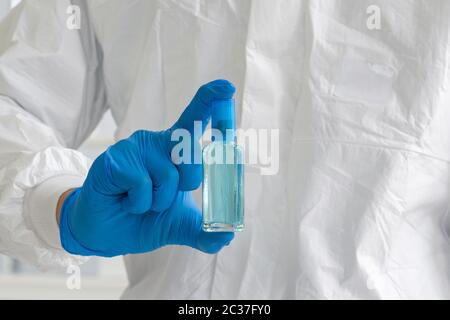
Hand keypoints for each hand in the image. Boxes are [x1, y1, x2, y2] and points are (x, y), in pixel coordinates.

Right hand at [58, 80, 235, 256]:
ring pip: (169, 177)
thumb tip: (228, 236)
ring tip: (140, 200)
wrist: (106, 232)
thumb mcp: (178, 224)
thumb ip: (204, 230)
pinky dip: (139, 205)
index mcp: (174, 149)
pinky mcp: (114, 160)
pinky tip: (125, 200)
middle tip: (162, 196)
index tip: (227, 87)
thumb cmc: (143, 218)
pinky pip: (144, 187)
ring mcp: (134, 148)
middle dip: (187, 184)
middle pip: (192, 153)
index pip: (194, 119)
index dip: (210, 102)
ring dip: (158, 202)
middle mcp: (156, 141)